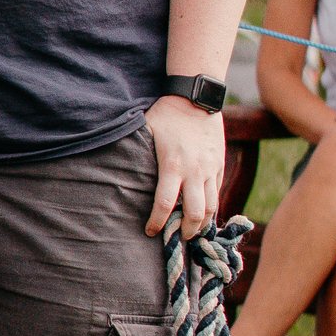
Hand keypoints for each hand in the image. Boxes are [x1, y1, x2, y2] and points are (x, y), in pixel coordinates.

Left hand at [145, 94, 226, 237]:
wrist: (195, 97)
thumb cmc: (165, 114)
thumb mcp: (145, 132)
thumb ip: (137, 154)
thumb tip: (116, 169)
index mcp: (172, 165)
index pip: (164, 204)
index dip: (157, 223)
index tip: (150, 232)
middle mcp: (193, 171)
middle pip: (194, 214)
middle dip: (186, 232)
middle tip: (178, 238)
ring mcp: (209, 168)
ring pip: (211, 207)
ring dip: (202, 223)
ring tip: (193, 230)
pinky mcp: (219, 164)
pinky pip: (218, 191)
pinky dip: (212, 206)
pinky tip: (203, 212)